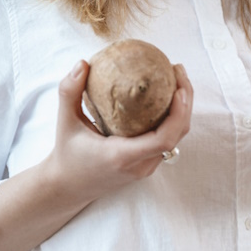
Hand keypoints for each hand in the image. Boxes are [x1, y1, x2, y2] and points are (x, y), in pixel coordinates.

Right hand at [42, 59, 193, 202]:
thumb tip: (83, 63)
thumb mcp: (64, 122)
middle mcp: (140, 165)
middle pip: (177, 135)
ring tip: (176, 77)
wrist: (69, 187)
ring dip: (182, 108)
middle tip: (177, 69)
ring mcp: (146, 167)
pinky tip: (166, 95)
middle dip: (185, 101)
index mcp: (122, 156)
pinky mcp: (147, 164)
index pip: (162, 139)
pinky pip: (168, 140)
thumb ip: (69, 92)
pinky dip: (174, 117)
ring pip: (176, 138)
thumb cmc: (67, 154)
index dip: (178, 113)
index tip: (177, 87)